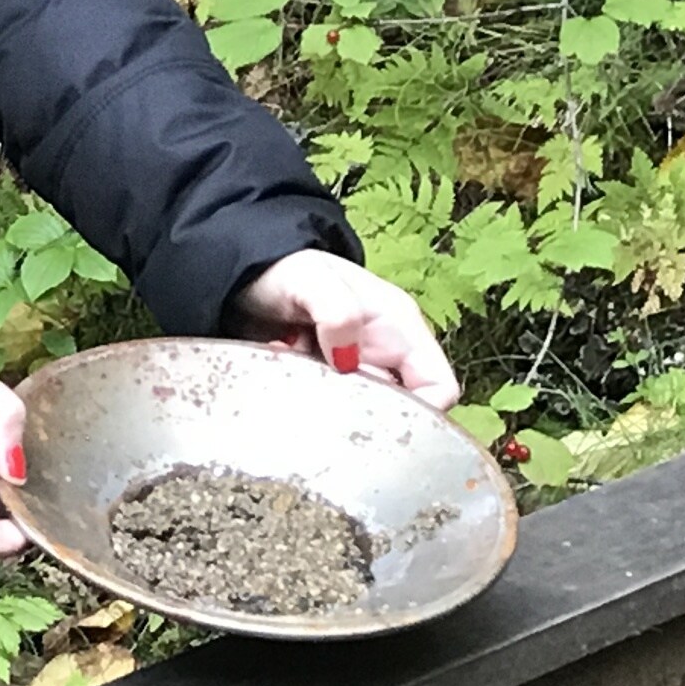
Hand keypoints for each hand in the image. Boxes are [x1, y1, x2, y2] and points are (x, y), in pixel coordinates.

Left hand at [226, 250, 458, 407]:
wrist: (244, 274)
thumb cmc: (283, 269)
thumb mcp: (311, 279)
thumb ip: (336, 311)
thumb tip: (349, 359)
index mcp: (400, 328)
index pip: (440, 386)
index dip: (422, 410)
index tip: (378, 416)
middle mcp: (383, 352)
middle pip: (399, 408)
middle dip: (361, 409)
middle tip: (322, 390)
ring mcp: (355, 368)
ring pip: (360, 411)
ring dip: (326, 404)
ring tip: (295, 374)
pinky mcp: (326, 381)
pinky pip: (327, 407)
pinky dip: (304, 400)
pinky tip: (281, 373)